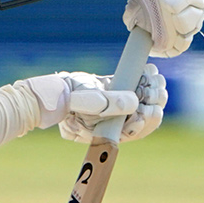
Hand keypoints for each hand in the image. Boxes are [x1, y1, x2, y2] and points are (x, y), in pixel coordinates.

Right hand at [23, 66, 166, 142]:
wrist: (44, 92)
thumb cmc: (60, 100)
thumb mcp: (85, 102)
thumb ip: (108, 103)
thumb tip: (135, 102)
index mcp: (105, 132)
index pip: (132, 131)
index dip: (146, 121)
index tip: (153, 108)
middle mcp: (109, 123)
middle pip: (139, 117)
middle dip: (152, 103)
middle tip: (158, 88)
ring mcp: (109, 107)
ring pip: (138, 102)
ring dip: (150, 90)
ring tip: (156, 77)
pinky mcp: (108, 92)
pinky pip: (130, 89)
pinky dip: (142, 80)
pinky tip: (150, 70)